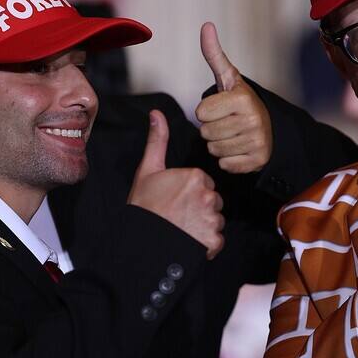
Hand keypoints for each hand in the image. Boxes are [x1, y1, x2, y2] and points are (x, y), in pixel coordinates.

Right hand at [128, 110, 224, 257]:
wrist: (141, 242)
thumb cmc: (143, 208)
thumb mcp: (147, 170)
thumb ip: (157, 141)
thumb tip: (156, 113)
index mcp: (196, 177)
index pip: (203, 183)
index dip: (189, 193)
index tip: (175, 200)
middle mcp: (208, 196)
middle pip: (212, 201)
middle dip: (199, 208)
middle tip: (178, 215)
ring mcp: (212, 219)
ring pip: (215, 221)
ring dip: (203, 226)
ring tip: (182, 229)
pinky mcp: (213, 241)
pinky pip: (216, 240)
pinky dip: (205, 244)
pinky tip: (188, 240)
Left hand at [194, 22, 272, 173]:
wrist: (267, 128)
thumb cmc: (239, 102)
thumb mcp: (227, 78)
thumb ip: (214, 54)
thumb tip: (206, 25)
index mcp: (243, 98)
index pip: (200, 112)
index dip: (205, 111)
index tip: (220, 108)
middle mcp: (253, 119)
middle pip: (205, 133)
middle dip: (211, 129)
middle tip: (227, 123)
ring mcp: (257, 142)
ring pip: (213, 150)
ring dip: (218, 144)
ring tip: (232, 135)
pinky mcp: (257, 161)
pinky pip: (225, 164)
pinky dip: (228, 159)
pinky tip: (238, 149)